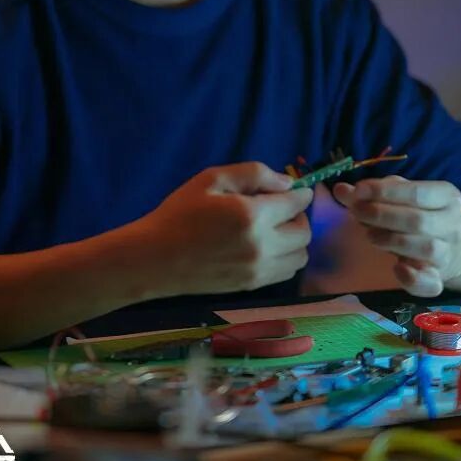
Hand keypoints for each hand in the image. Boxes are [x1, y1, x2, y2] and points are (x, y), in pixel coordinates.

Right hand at [139, 162, 312, 295]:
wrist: (156, 258)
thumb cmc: (180, 212)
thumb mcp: (212, 179)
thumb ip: (254, 174)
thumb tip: (288, 182)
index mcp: (252, 215)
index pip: (296, 203)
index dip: (300, 193)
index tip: (296, 189)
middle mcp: (262, 246)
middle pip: (304, 232)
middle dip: (298, 216)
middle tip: (279, 207)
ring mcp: (259, 270)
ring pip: (300, 256)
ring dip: (294, 240)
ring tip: (273, 229)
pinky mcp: (252, 287)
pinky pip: (286, 273)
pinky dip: (285, 258)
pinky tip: (264, 247)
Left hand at [333, 175, 460, 295]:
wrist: (450, 244)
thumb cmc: (418, 212)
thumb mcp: (399, 197)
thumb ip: (371, 193)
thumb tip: (341, 190)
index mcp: (445, 196)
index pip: (416, 193)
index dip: (384, 191)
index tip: (358, 191)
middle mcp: (450, 224)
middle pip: (418, 220)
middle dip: (382, 216)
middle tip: (358, 213)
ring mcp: (446, 253)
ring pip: (426, 248)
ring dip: (392, 241)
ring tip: (370, 235)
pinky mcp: (439, 278)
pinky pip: (431, 283)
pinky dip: (413, 279)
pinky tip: (396, 269)